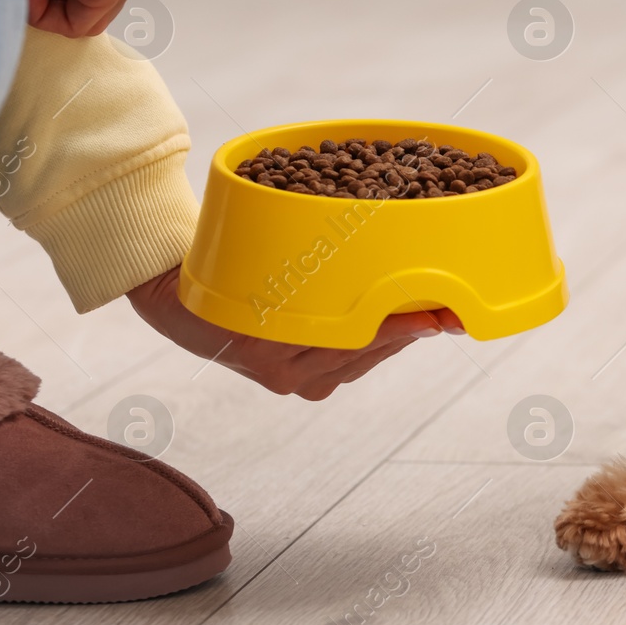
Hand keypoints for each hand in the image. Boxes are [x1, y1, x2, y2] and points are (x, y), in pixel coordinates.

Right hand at [127, 266, 463, 400]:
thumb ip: (306, 262)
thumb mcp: (255, 258)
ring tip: (437, 312)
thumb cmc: (213, 266)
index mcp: (268, 346)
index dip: (397, 326)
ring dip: (400, 336)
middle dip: (410, 328)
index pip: (350, 339)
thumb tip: (344, 240)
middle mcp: (283, 373)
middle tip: (453, 310)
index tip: (435, 315)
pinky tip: (402, 324)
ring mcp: (292, 382)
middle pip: (365, 352)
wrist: (172, 299)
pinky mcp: (298, 383)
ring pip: (364, 359)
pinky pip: (351, 363)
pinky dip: (378, 342)